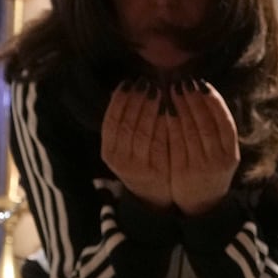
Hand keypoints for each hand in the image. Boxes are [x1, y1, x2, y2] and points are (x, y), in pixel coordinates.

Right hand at [101, 80, 170, 208]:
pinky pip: (159, 142)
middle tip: (146, 82)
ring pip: (142, 132)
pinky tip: (169, 108)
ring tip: (158, 90)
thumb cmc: (139, 161)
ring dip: (150, 109)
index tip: (128, 82)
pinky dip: (163, 124)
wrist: (152, 195)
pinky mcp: (157, 169)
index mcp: (109, 150)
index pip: (111, 121)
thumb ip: (124, 122)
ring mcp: (138, 165)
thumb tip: (123, 88)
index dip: (118, 100)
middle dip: (136, 100)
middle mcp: (120, 159)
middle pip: (126, 125)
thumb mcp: (124, 145)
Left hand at [168, 79, 239, 215]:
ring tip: (172, 90)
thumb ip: (218, 129)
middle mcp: (218, 160)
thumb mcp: (223, 152)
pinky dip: (171, 124)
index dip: (213, 101)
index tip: (202, 83)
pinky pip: (175, 143)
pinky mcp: (182, 171)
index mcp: (231, 152)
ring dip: (181, 108)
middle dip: (194, 100)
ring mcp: (200, 166)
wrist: (202, 203)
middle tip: (183, 81)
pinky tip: (165, 109)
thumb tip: (208, 94)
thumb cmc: (212, 169)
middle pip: (206, 124)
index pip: (224, 121)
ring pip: (190, 132)